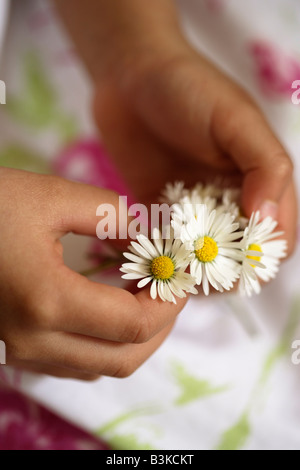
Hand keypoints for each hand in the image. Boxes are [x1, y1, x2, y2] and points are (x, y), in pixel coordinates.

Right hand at [0, 168, 185, 379]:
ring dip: (133, 337)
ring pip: (99, 366)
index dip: (169, 302)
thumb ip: (110, 214)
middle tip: (171, 290)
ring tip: (145, 295)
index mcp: (46, 301)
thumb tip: (148, 236)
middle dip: (159, 327)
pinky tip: (108, 306)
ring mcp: (18, 352)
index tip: (180, 275)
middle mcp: (32, 341)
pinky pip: (73, 362)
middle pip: (122, 360)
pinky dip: (103, 341)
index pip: (133, 324)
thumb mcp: (50, 196)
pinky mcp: (11, 349)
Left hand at [53, 0, 296, 252]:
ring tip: (172, 265)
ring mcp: (194, 211)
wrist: (131, 77)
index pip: (278, 237)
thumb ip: (265, 166)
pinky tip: (151, 258)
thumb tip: (268, 219)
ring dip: (192, 270)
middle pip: (241, 258)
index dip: (264, 257)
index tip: (236, 259)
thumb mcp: (237, 120)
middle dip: (225, 271)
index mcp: (260, 182)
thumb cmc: (190, 88)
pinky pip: (166, 247)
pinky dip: (162, 258)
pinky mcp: (159, 212)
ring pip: (203, 260)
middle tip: (198, 267)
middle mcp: (231, 202)